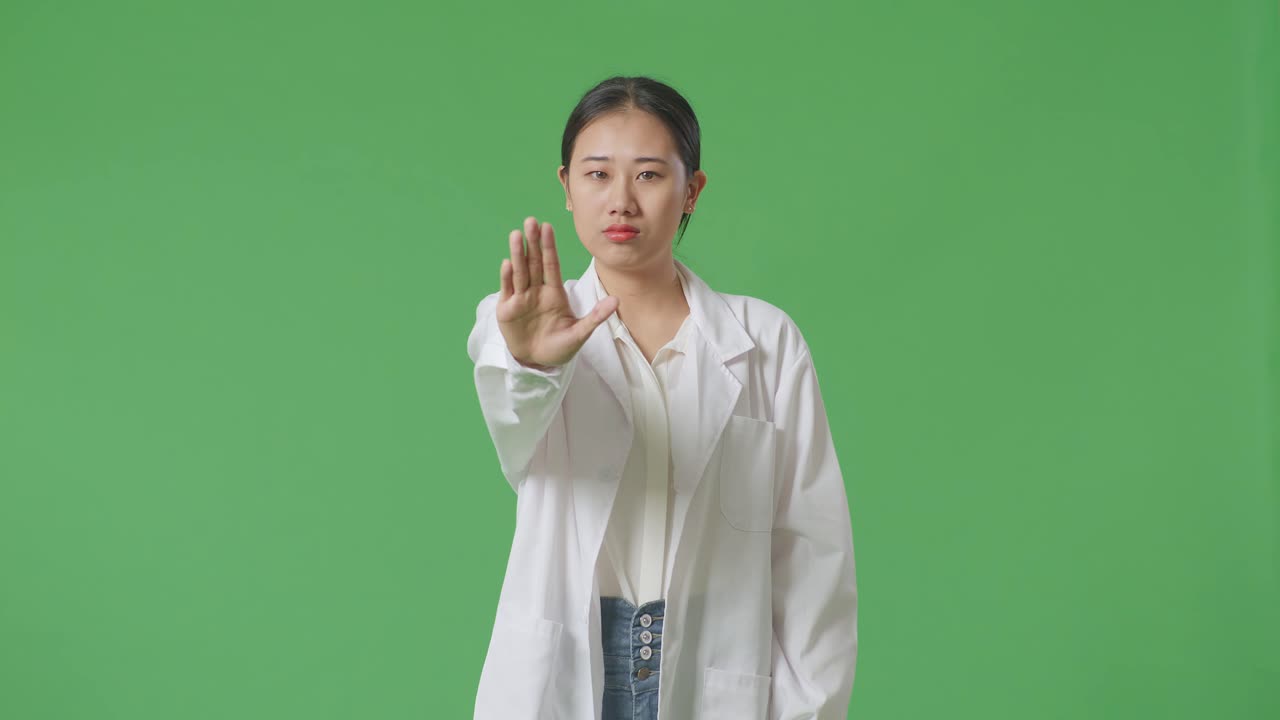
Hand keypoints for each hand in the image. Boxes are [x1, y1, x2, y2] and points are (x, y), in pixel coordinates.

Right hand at [496, 216, 618, 369]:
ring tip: (517, 235)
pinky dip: (507, 277)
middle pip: (534, 263)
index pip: (551, 264)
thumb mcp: (580, 333)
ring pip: (520, 272)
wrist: (539, 363)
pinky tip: (508, 263)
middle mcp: (536, 291)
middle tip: (531, 221)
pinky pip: (507, 290)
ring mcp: (521, 299)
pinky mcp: (507, 310)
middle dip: (532, 242)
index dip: (549, 246)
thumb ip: (596, 316)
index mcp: (554, 292)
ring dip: (518, 254)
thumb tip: (617, 300)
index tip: (548, 226)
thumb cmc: (560, 346)